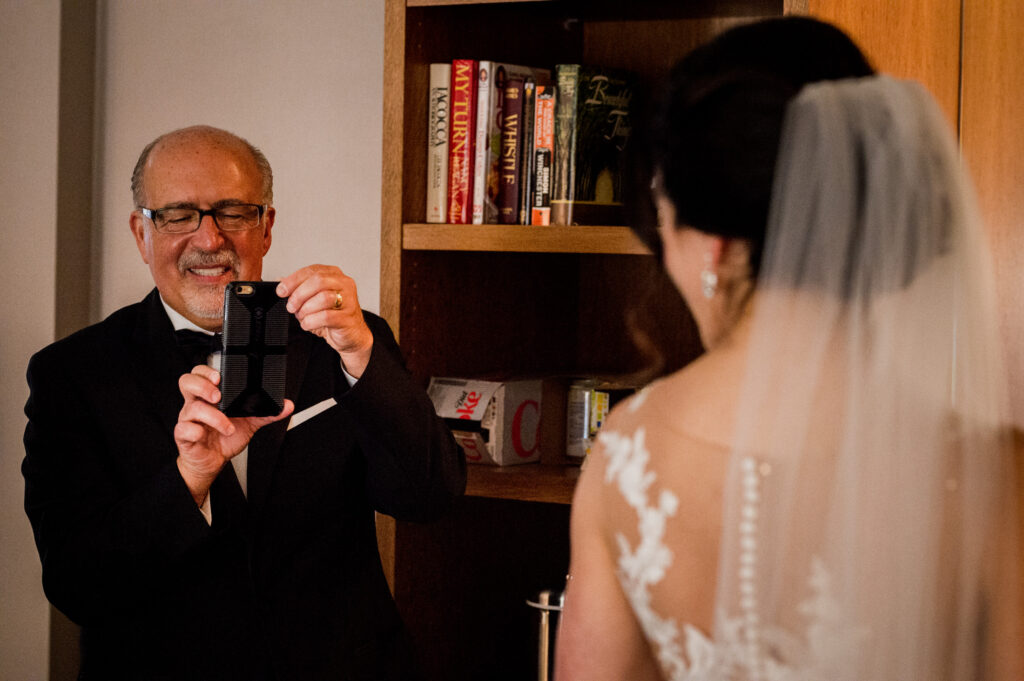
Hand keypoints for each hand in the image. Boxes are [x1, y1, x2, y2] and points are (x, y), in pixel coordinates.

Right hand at [174, 364, 293, 504]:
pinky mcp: (184, 436)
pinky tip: (205, 434)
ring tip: (228, 426)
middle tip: (218, 396)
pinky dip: (195, 431)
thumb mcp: (249, 423)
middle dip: (203, 385)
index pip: (201, 374)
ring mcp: (189, 419)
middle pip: (187, 382)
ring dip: (212, 416)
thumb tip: (286, 406)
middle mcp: (197, 404)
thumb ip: (266, 413)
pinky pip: (183, 429)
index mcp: (210, 397)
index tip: (219, 376)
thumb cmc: (225, 438)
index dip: (206, 371)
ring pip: (191, 408)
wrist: (213, 461)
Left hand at [277, 264, 373, 376]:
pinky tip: (308, 324)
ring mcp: (349, 301)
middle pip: (318, 281)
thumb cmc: (333, 315)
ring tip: (302, 316)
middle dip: (299, 294)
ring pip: (323, 298)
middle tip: (291, 306)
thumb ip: (299, 288)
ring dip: (306, 309)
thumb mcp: (313, 299)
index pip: (312, 271)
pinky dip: (311, 321)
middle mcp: (344, 284)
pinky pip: (326, 316)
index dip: (293, 280)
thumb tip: (280, 281)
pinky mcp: (348, 318)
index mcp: (335, 275)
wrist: (351, 335)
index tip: (281, 291)